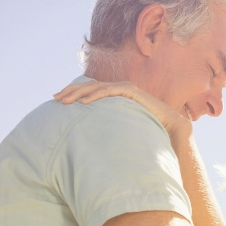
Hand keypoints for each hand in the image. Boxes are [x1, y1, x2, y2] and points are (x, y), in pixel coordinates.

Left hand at [53, 80, 192, 143]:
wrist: (170, 127)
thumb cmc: (146, 130)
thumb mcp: (121, 127)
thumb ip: (108, 126)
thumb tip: (90, 139)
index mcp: (114, 95)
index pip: (89, 90)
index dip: (72, 93)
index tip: (57, 101)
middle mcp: (117, 88)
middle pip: (88, 86)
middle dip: (70, 91)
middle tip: (55, 98)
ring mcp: (124, 87)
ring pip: (96, 87)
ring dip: (79, 93)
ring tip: (65, 100)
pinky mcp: (131, 91)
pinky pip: (110, 91)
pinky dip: (96, 96)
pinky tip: (84, 103)